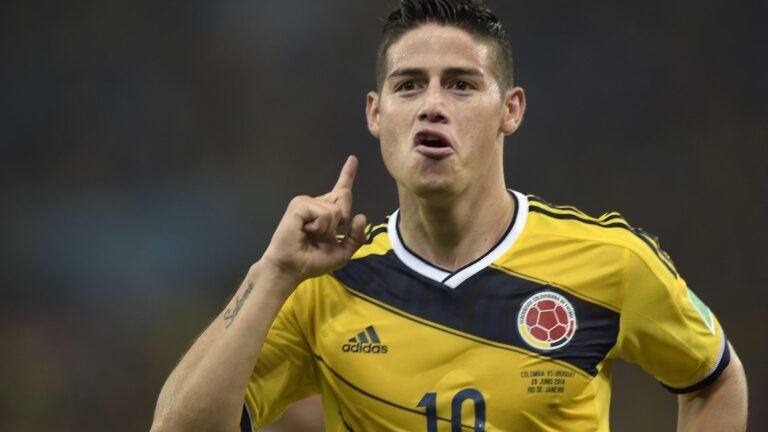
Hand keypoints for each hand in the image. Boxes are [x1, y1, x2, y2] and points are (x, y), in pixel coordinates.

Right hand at [261, 156, 366, 287]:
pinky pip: (324, 213)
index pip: (341, 190)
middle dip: (343, 217)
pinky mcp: (299, 205)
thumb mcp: (342, 252)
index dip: (348, 174)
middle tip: (323, 234)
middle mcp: (318, 203)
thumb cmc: (313, 261)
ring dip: (328, 229)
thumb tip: (361, 216)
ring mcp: (307, 202)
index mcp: (328, 212)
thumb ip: (356, 237)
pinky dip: (319, 227)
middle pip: (345, 196)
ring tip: (311, 235)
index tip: (353, 158)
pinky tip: (305, 231)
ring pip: (336, 209)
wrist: (292, 268)